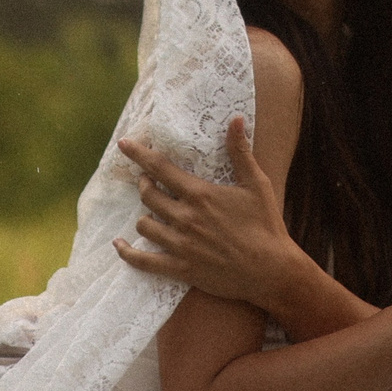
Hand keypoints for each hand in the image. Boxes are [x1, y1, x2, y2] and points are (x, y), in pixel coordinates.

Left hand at [111, 117, 312, 316]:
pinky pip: (144, 261)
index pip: (159, 168)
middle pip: (148, 195)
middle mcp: (184, 218)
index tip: (124, 144)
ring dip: (144, 215)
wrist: (271, 270)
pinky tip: (120, 245)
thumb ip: (240, 152)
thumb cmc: (266, 225)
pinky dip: (128, 253)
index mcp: (199, 194)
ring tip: (150, 212)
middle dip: (144, 184)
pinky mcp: (181, 268)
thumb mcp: (256, 184)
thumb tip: (235, 120)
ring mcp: (180, 245)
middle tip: (148, 181)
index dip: (139, 154)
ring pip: (144, 225)